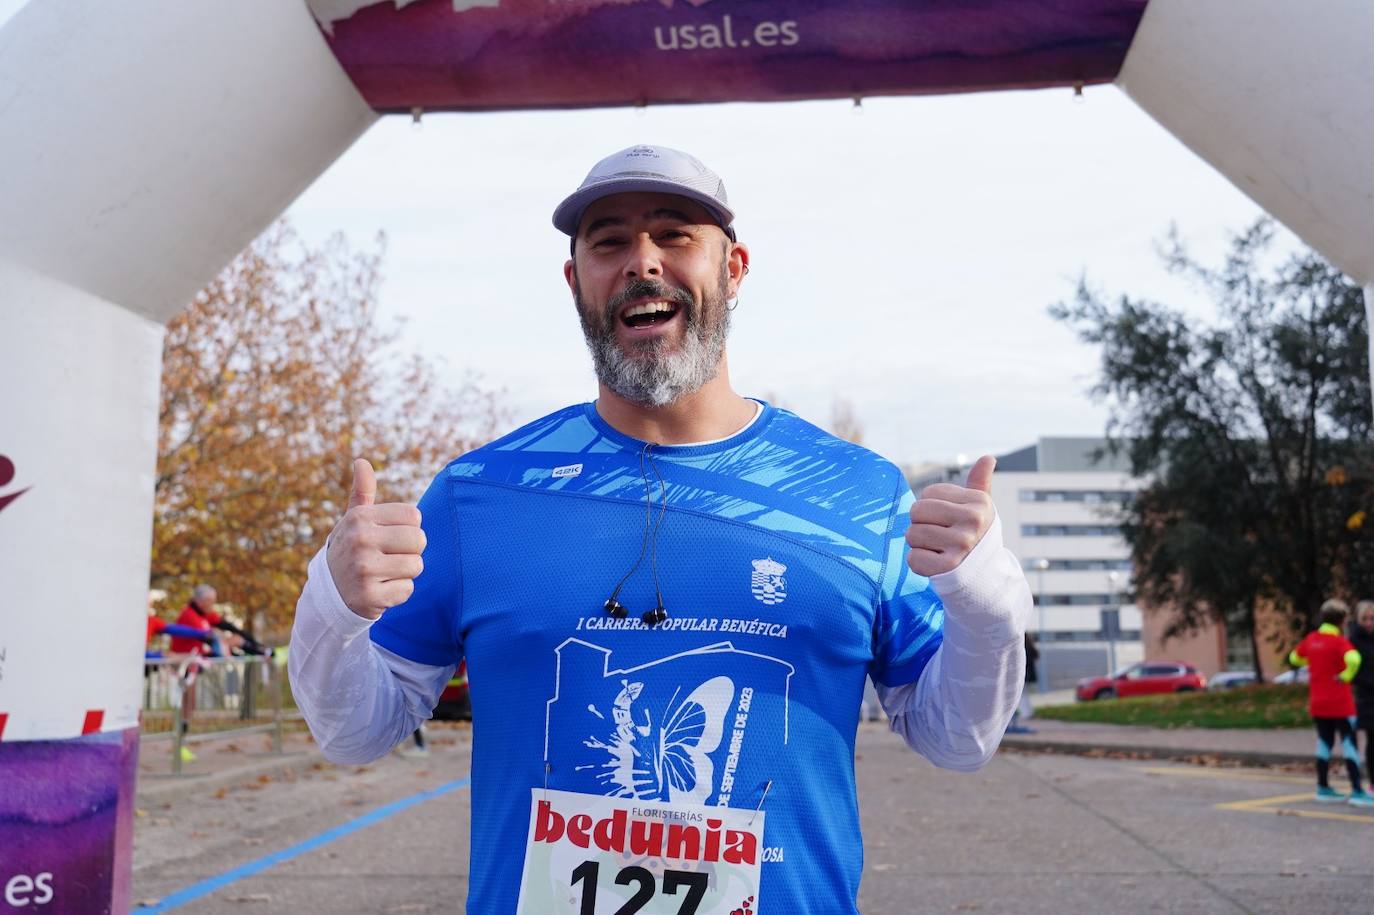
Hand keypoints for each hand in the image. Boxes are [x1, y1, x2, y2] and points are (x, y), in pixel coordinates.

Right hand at [326, 459, 425, 619]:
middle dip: (411, 551)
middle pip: (419, 539)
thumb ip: (362, 492)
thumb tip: (361, 461)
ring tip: (385, 573)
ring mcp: (363, 569)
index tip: (390, 537)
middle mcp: (360, 540)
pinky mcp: (369, 596)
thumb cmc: (351, 549)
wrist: (329, 593)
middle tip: (390, 557)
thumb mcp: (353, 520)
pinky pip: (407, 589)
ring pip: (416, 565)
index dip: (408, 528)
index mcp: (360, 518)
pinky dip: (398, 593)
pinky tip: (380, 590)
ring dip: (406, 573)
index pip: (413, 515)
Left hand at [906, 455, 995, 576]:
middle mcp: (973, 521)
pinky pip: (912, 559)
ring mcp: (962, 544)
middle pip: (916, 511)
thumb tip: (988, 458)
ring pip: (911, 535)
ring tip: (938, 550)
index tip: (948, 520)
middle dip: (921, 524)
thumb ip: (979, 482)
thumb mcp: (981, 509)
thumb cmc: (976, 536)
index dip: (931, 507)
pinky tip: (936, 564)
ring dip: (918, 545)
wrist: (985, 576)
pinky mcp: (949, 568)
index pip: (929, 493)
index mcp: (978, 502)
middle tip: (939, 536)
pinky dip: (918, 563)